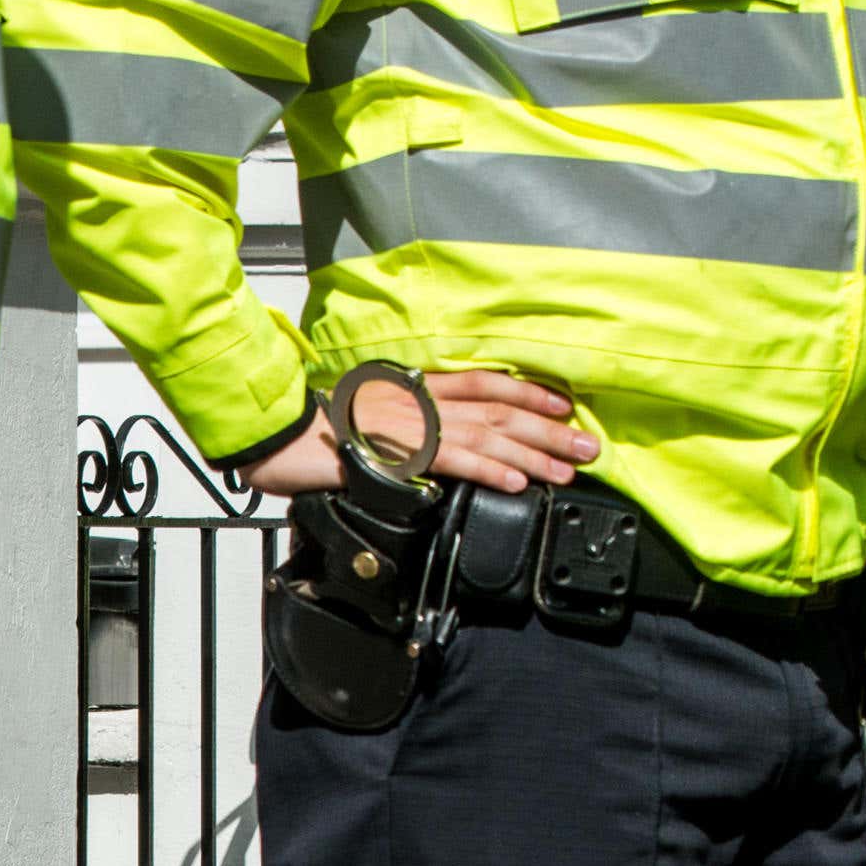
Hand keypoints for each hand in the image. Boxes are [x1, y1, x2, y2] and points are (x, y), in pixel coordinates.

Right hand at [242, 370, 599, 498]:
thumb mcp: (368, 414)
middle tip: (589, 446)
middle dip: (550, 429)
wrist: (276, 432)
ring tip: (569, 469)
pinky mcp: (401, 454)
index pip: (487, 383)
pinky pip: (455, 461)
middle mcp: (424, 401)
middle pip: (501, 410)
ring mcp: (415, 426)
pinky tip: (517, 483)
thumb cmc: (313, 426)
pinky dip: (490, 471)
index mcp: (418, 388)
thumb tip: (431, 444)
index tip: (564, 406)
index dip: (530, 392)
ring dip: (534, 454)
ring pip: (489, 437)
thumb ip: (406, 424)